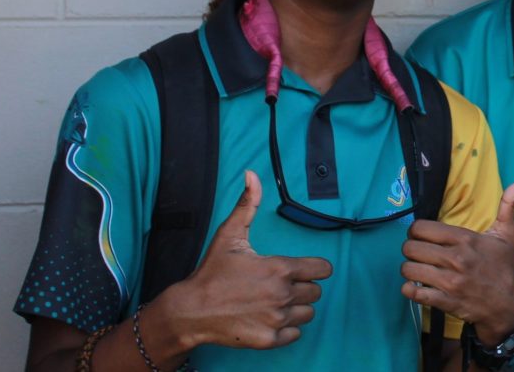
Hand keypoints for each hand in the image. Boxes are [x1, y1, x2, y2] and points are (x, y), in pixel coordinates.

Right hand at [166, 170, 332, 349]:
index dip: (314, 268)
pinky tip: (269, 318)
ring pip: (308, 313)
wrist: (190, 311)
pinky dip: (286, 328)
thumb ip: (247, 204)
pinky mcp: (270, 339)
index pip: (322, 269)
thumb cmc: (212, 272)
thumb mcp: (229, 234)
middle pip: (316, 292)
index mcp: (280, 269)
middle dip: (303, 287)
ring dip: (296, 307)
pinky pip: (295, 334)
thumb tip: (252, 174)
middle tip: (281, 285)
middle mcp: (283, 295)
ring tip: (274, 302)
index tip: (302, 269)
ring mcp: (277, 319)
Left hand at [400, 179, 513, 344]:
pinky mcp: (446, 302)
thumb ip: (510, 204)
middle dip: (410, 249)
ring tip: (418, 268)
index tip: (422, 236)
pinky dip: (409, 290)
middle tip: (419, 253)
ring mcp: (450, 282)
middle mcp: (456, 259)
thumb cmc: (504, 267)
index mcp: (465, 239)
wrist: (509, 305)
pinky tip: (417, 286)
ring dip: (409, 269)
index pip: (421, 228)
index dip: (416, 230)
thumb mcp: (507, 234)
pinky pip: (413, 293)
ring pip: (408, 269)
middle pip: (410, 247)